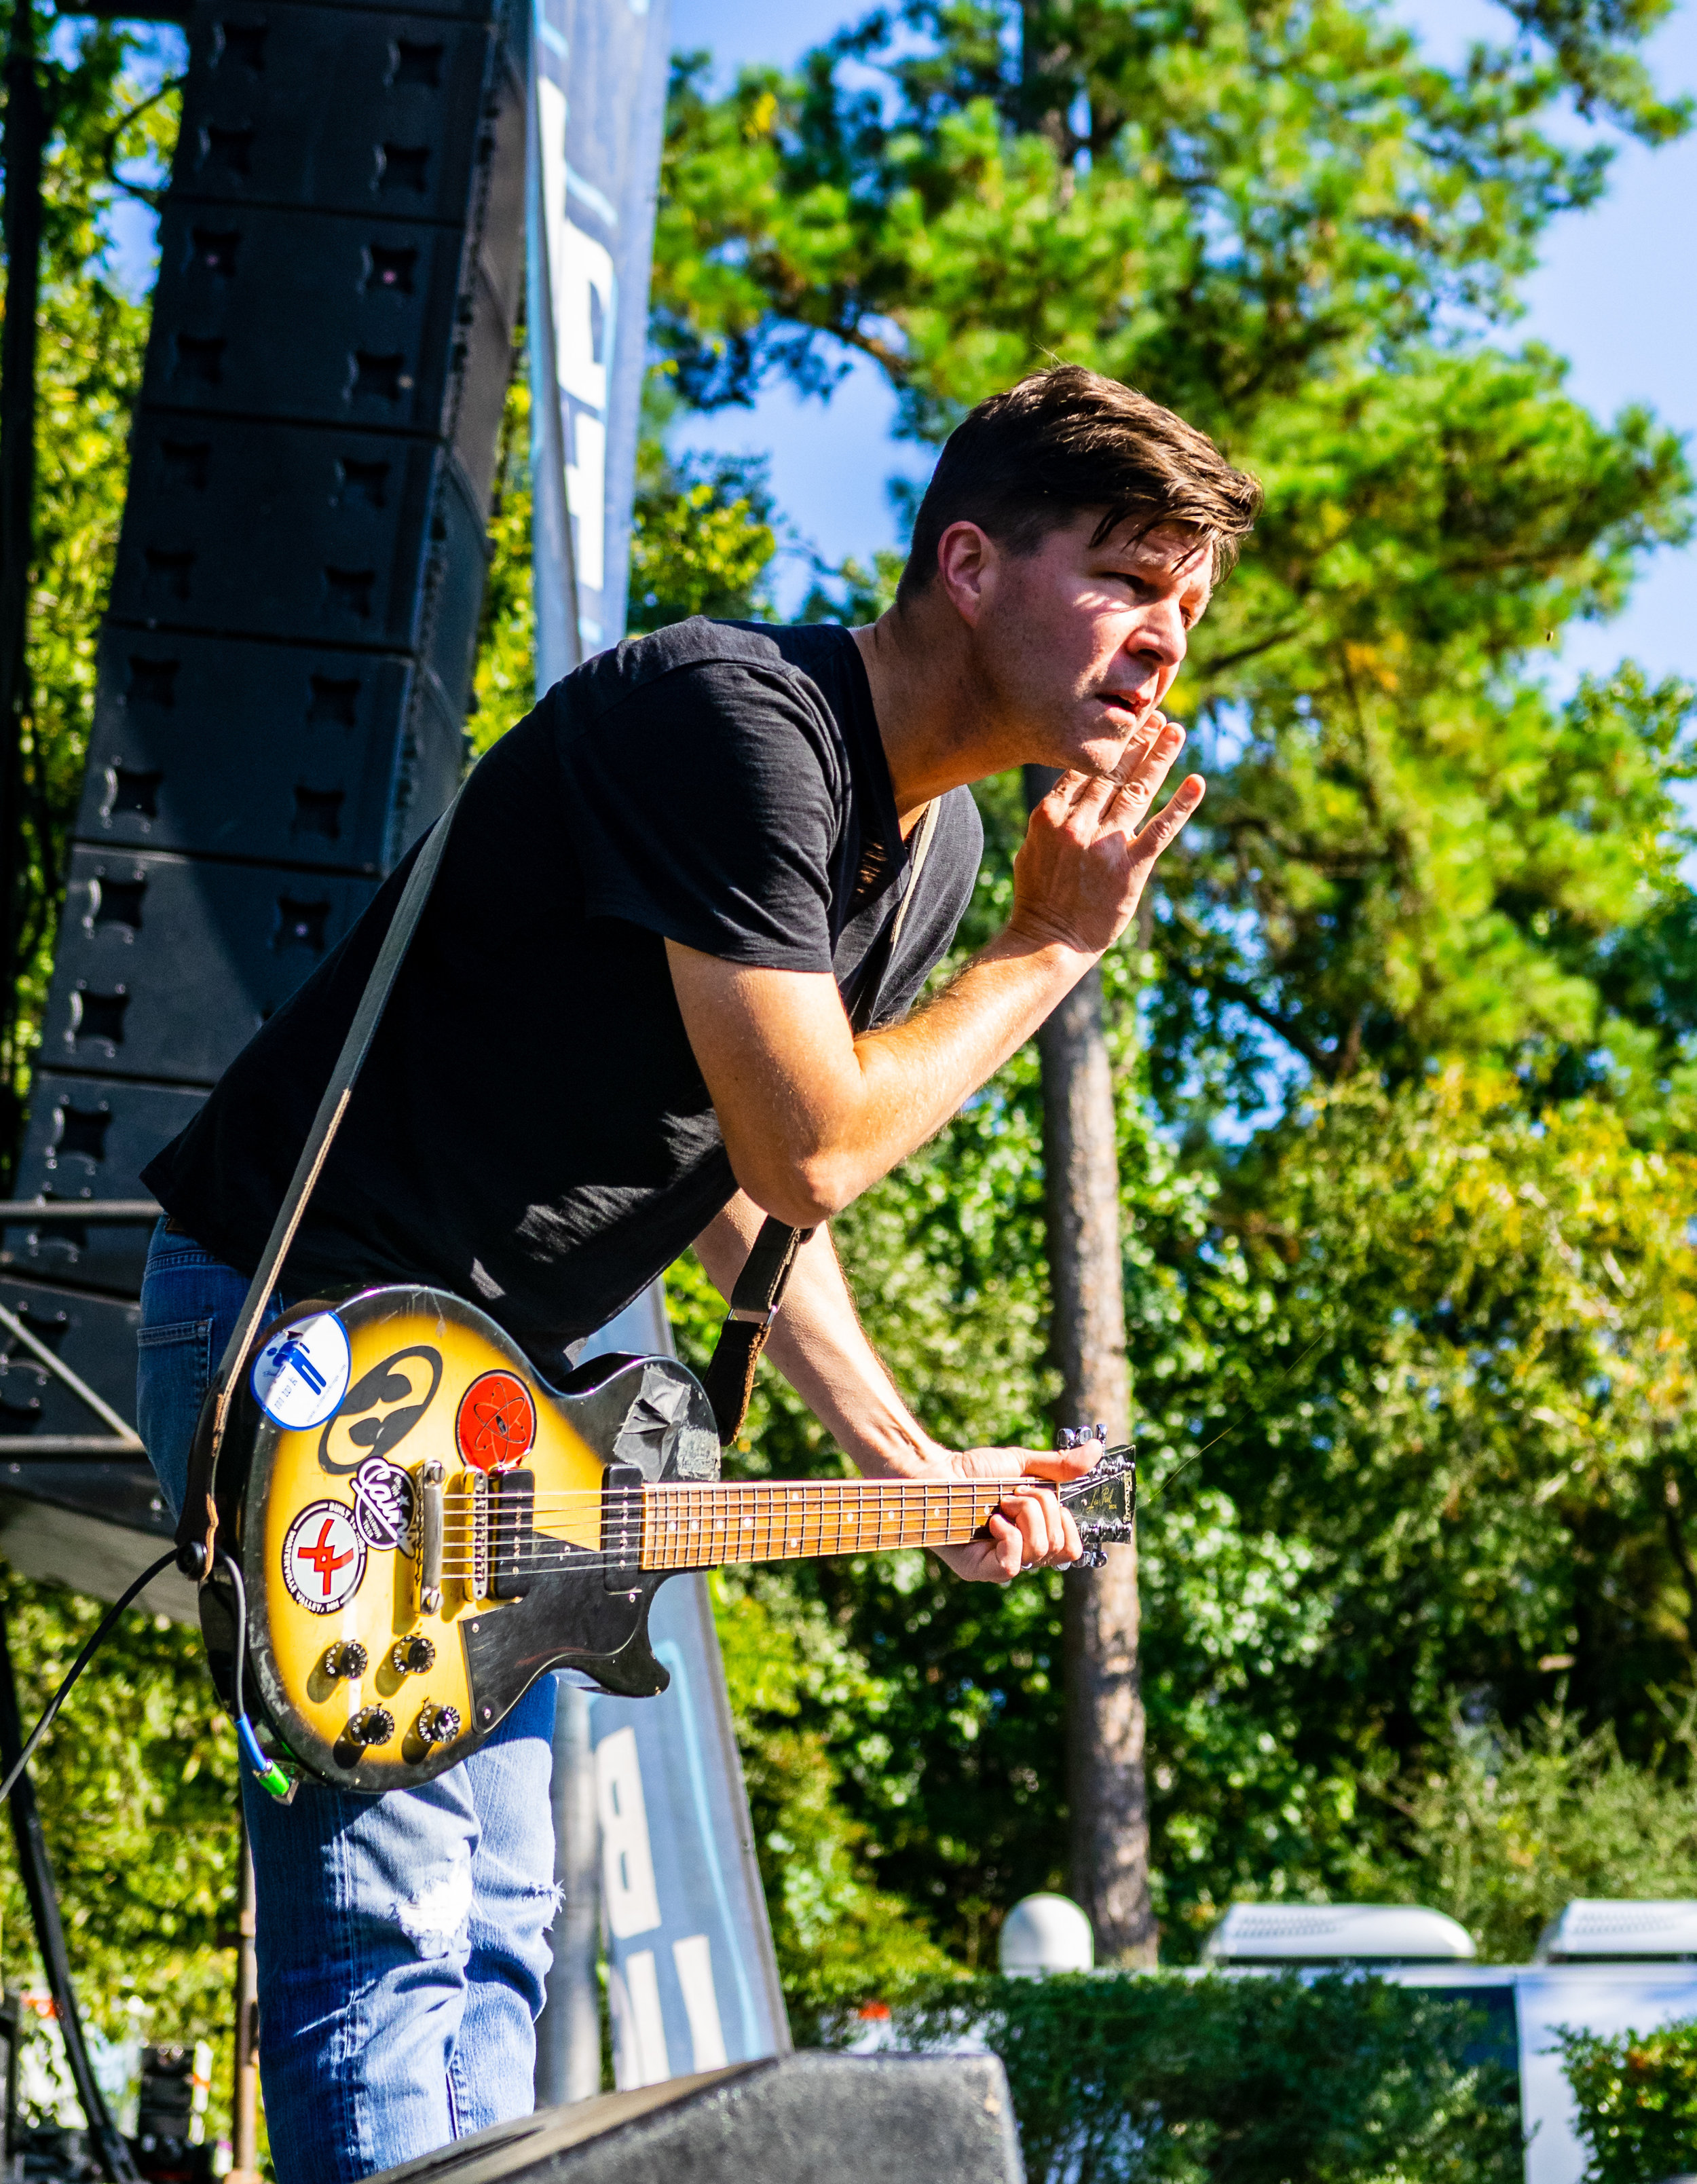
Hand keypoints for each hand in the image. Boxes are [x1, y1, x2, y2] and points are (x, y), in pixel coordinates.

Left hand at [909, 1442, 1094, 1583]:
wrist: (936, 1473)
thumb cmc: (972, 1470)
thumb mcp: (1022, 1464)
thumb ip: (1059, 1465)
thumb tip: (1097, 1450)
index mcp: (1033, 1534)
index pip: (1071, 1549)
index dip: (1068, 1524)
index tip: (1049, 1498)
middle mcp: (1020, 1553)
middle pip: (1058, 1545)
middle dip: (1042, 1509)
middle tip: (1013, 1494)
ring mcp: (999, 1564)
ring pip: (1039, 1551)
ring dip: (1023, 1515)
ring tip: (999, 1504)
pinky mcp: (979, 1571)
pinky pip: (1013, 1565)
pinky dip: (1009, 1536)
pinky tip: (992, 1521)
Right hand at [1009, 718, 1203, 959]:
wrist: (1048, 941)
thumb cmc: (1038, 898)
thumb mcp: (1031, 848)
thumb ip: (1051, 817)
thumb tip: (1067, 790)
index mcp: (1049, 815)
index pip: (1083, 768)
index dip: (1108, 743)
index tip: (1125, 723)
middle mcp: (1076, 823)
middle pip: (1112, 771)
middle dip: (1137, 740)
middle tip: (1156, 715)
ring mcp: (1104, 843)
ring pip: (1136, 789)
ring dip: (1159, 757)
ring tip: (1176, 731)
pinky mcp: (1130, 866)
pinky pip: (1160, 829)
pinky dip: (1181, 805)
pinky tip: (1197, 783)